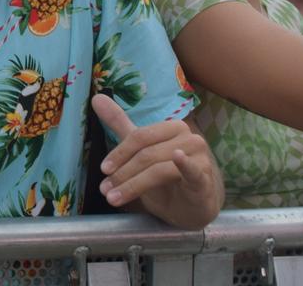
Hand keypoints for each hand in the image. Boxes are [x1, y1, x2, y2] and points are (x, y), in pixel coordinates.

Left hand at [93, 94, 214, 209]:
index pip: (140, 137)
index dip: (119, 153)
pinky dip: (186, 164)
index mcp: (172, 128)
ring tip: (114, 198)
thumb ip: (121, 124)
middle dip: (122, 173)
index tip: (103, 169)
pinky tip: (178, 158)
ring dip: (133, 185)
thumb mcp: (141, 150)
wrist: (194, 205)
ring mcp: (199, 158)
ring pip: (158, 169)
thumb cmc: (167, 176)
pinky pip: (194, 171)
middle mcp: (188, 139)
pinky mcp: (205, 179)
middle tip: (105, 190)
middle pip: (146, 153)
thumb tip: (97, 98)